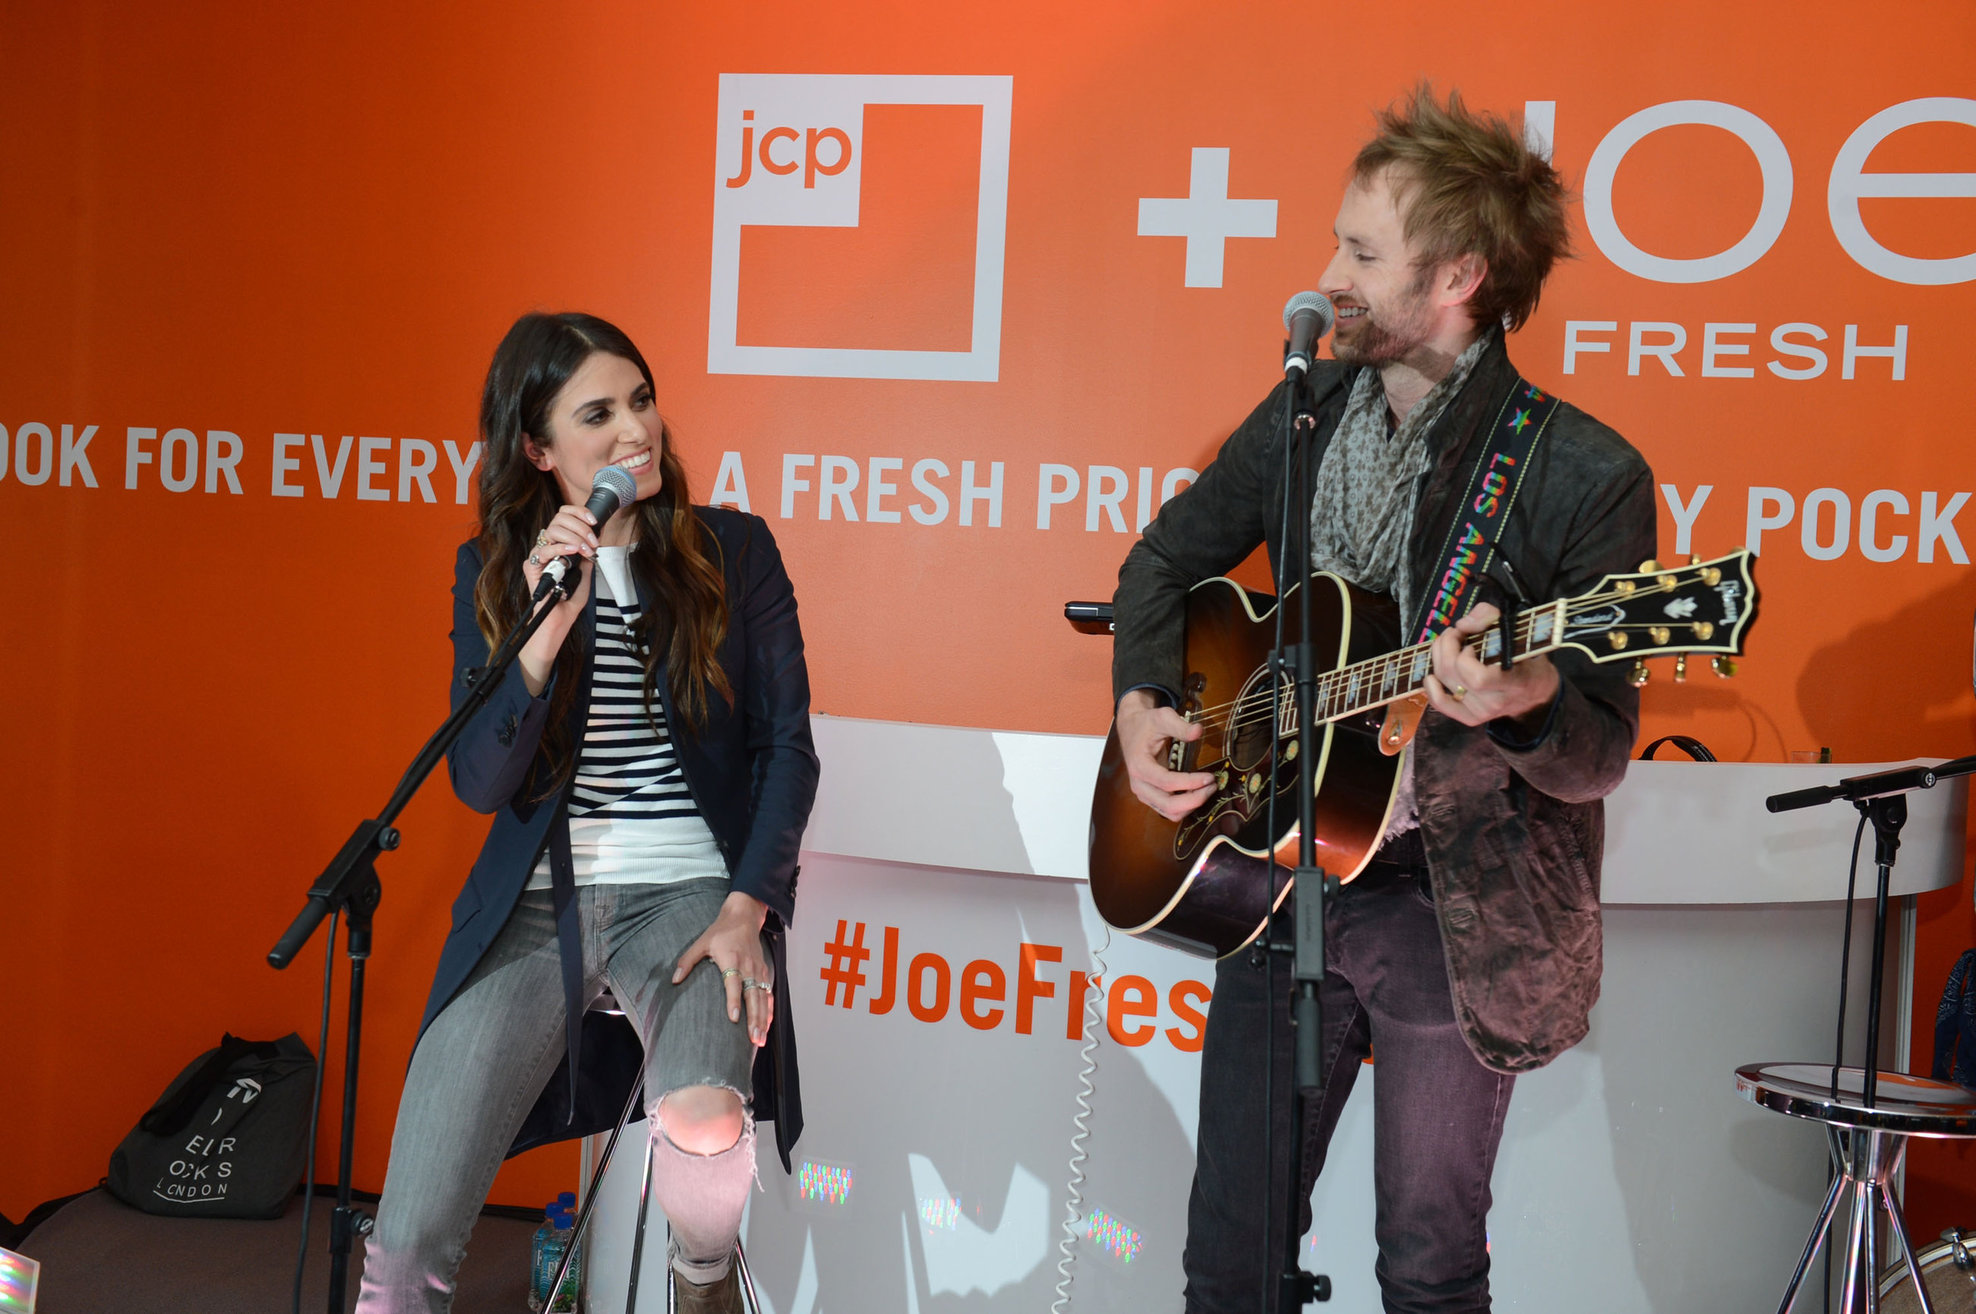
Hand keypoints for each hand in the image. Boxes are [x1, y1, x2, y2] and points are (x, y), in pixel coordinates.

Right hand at [517, 504, 600, 693]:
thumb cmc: (568, 602)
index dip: (578, 513)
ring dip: (574, 537)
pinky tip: (573, 551)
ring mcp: (538, 557)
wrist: (558, 622)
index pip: (564, 518)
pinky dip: (560, 548)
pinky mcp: (531, 568)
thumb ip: (587, 557)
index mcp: (558, 547)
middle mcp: (547, 549)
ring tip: (586, 549)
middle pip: (558, 520)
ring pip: (552, 530)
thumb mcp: (586, 575)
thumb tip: (594, 538)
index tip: (594, 520)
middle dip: (581, 526)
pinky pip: (543, 550)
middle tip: (593, 542)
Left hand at [672, 891, 773, 1045]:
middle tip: (753, 1037)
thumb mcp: (701, 942)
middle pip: (752, 995)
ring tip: (759, 1038)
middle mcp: (747, 966)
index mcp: (732, 959)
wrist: (743, 916)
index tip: (734, 1018)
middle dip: (754, 1018)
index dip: (734, 1001)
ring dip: (762, 1019)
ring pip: (762, 998)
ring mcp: (757, 970)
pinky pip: (767, 994)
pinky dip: (768, 1010)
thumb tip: (674, 979)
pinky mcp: (763, 971)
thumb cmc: (721, 931)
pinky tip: (766, 1025)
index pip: (734, 983)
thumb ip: (687, 961)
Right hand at [1116, 689, 1215, 820]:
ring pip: (1170, 813)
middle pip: (1169, 805)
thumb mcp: (1162, 718)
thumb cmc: (1146, 724)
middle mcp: (1139, 784)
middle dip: (1194, 800)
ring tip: (1207, 789)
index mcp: (1139, 766)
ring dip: (1191, 806)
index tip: (1210, 777)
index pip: (1167, 783)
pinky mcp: (1151, 797)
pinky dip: (1186, 806)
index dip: (1190, 782)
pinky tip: (1198, 792)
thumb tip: (1198, 731)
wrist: (1132, 728)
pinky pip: (1170, 811)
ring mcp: (1144, 793)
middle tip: (1212, 786)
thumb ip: (1180, 726)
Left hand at [1422, 603, 1559, 728]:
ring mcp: (1482, 712)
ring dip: (1438, 657)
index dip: (1465, 657)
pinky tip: (1431, 676)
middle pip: (1454, 674)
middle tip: (1454, 633)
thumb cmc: (1526, 657)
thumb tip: (1463, 624)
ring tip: (1449, 644)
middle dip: (1446, 645)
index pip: (1478, 678)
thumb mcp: (1518, 631)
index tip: (1470, 642)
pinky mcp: (1471, 718)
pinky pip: (1442, 705)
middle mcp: (1496, 701)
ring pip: (1445, 683)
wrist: (1536, 690)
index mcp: (1514, 681)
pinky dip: (1431, 689)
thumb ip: (1490, 618)